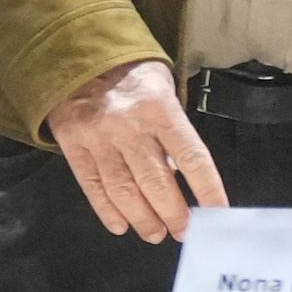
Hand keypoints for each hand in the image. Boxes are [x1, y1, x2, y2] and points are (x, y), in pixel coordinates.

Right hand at [46, 58, 225, 243]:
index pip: (191, 157)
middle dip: (173, 214)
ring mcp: (98, 138)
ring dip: (142, 218)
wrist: (79, 56)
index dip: (207, 188)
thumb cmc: (133, 76)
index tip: (218, 212)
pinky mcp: (74, 146)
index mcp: (160, 109)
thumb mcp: (164, 90)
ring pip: (124, 190)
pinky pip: (92, 185)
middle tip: (184, 232)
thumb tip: (181, 174)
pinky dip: (107, 210)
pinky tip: (121, 225)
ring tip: (156, 234)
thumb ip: (173, 130)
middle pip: (156, 182)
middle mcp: (129, 126)